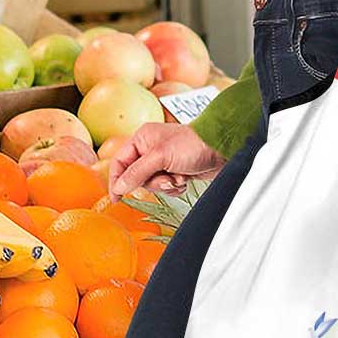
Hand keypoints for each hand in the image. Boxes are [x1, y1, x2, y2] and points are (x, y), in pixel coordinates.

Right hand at [109, 123, 225, 199]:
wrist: (221, 149)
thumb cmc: (193, 144)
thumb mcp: (160, 157)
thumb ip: (137, 172)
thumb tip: (119, 186)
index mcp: (142, 139)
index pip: (119, 162)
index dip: (116, 180)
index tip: (116, 198)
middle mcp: (150, 149)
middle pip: (136, 177)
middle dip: (152, 182)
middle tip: (166, 178)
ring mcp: (163, 161)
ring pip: (152, 184)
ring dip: (166, 185)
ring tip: (179, 177)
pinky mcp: (175, 171)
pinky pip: (165, 187)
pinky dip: (175, 187)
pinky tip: (185, 179)